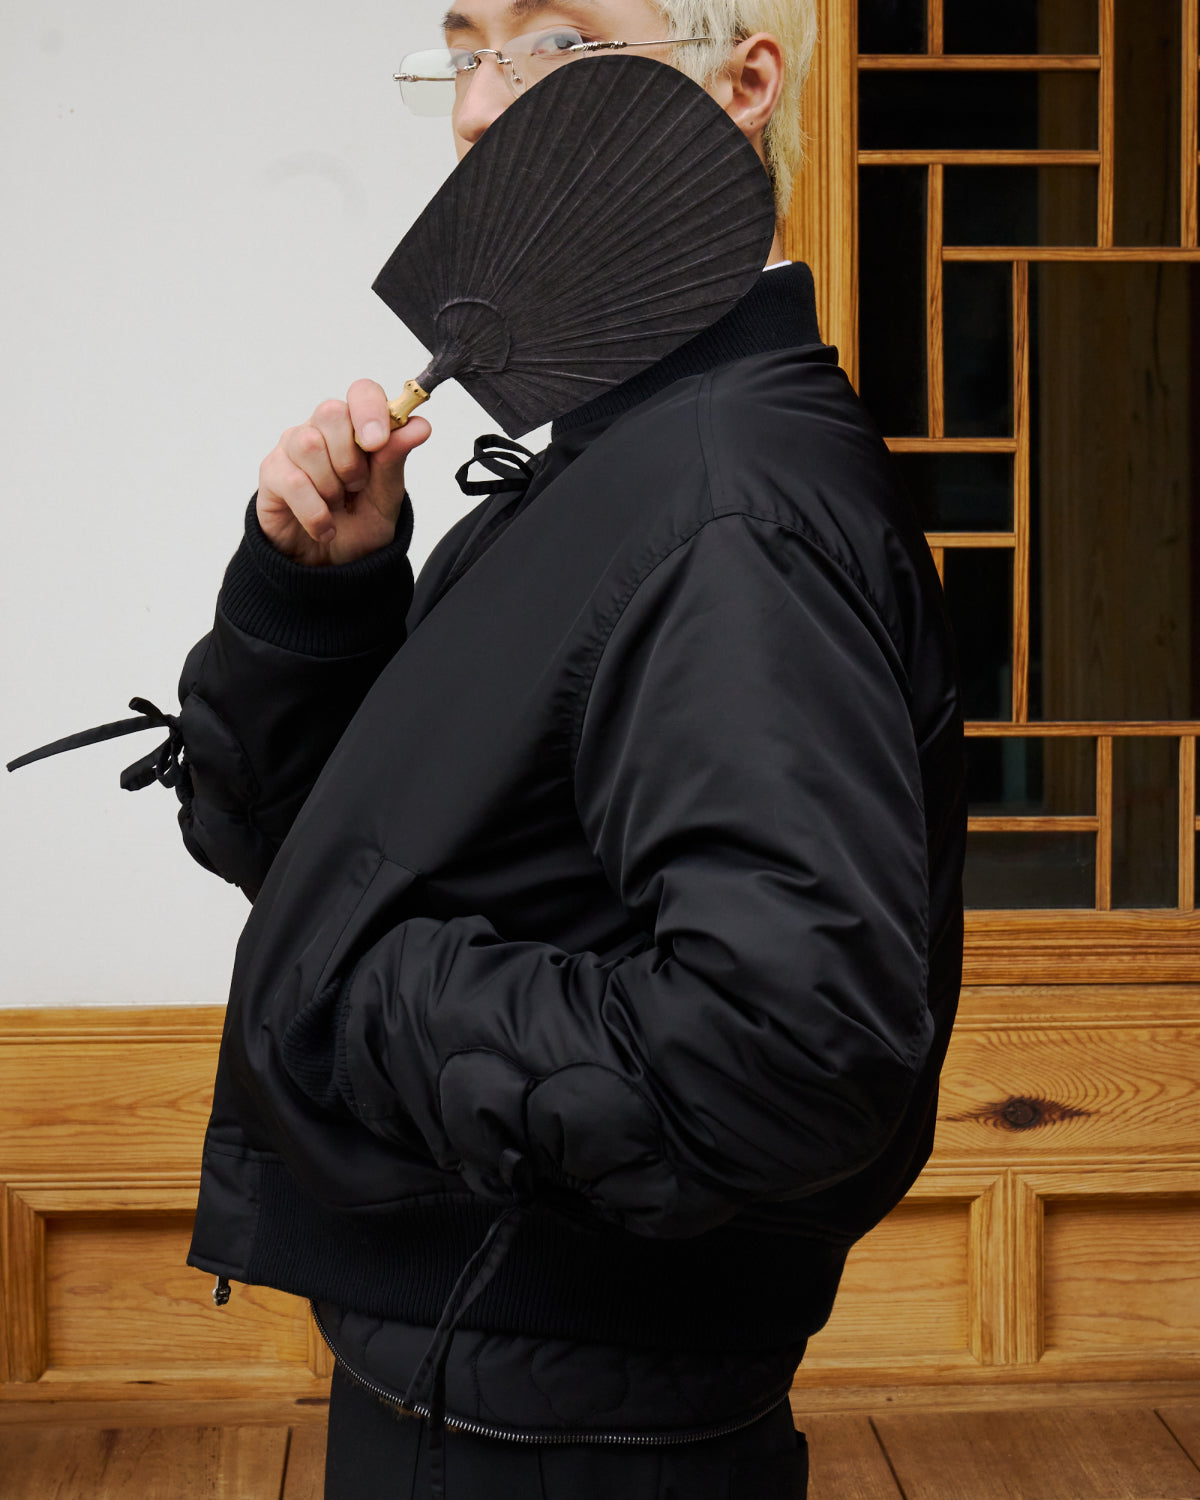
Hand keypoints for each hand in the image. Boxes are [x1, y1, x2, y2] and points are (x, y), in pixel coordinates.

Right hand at [256, 379, 431, 565]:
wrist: (332, 567)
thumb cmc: (359, 525)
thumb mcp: (387, 497)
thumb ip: (395, 460)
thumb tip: (419, 426)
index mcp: (356, 428)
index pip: (362, 392)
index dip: (370, 410)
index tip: (377, 443)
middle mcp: (322, 430)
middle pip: (330, 411)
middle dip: (350, 458)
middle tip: (356, 487)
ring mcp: (292, 449)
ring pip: (309, 444)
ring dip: (331, 486)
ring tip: (337, 505)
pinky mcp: (272, 474)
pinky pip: (293, 481)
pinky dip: (316, 513)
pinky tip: (325, 528)